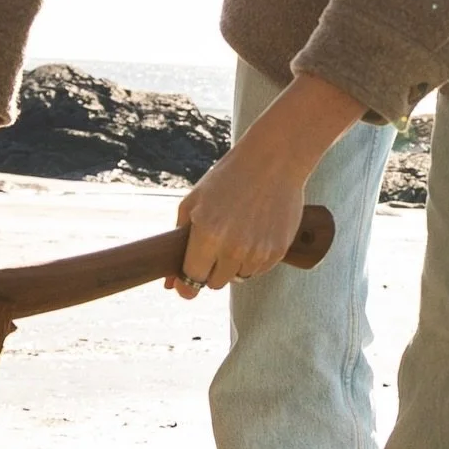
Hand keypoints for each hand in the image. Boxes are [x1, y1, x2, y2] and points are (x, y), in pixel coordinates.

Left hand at [170, 73, 362, 296]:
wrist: (272, 162)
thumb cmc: (226, 179)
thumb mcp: (193, 202)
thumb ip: (178, 241)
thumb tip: (169, 284)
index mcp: (207, 233)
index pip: (192, 278)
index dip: (185, 284)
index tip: (183, 287)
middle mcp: (233, 248)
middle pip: (215, 283)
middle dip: (209, 271)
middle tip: (211, 250)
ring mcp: (258, 252)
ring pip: (238, 278)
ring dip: (232, 265)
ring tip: (235, 234)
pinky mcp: (278, 252)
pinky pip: (258, 270)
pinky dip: (252, 259)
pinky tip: (253, 233)